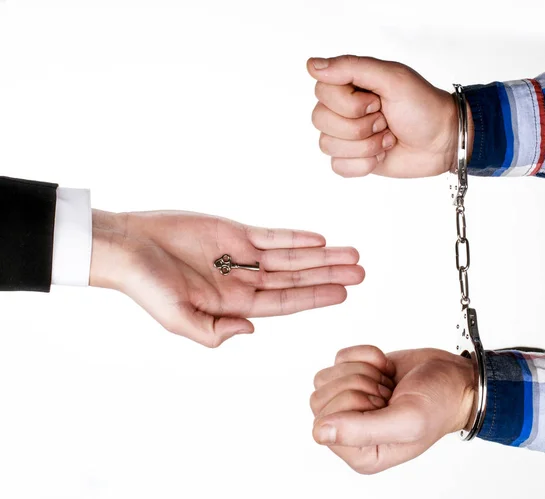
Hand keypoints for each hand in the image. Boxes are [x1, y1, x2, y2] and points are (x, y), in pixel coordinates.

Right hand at [90, 210, 364, 346]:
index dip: (314, 297)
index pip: (285, 302)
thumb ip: (213, 331)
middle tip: (361, 272)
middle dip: (328, 275)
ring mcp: (241, 256)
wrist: (128, 246)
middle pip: (296, 278)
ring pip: (291, 256)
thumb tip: (251, 330)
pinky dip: (295, 237)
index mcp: (234, 305)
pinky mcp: (234, 232)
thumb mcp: (177, 318)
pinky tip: (319, 238)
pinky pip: (272, 236)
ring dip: (321, 255)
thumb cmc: (146, 286)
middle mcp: (244, 282)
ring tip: (351, 254)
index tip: (343, 294)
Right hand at [307, 55, 473, 177]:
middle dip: (359, 126)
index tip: (377, 101)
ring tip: (387, 138)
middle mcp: (342, 109)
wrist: (441, 142)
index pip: (322, 92)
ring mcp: (345, 136)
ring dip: (365, 145)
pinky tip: (381, 155)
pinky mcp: (351, 160)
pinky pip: (338, 166)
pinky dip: (364, 164)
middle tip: (384, 120)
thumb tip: (311, 65)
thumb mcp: (391, 78)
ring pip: (327, 145)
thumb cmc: (422, 106)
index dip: (349, 103)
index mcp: (349, 84)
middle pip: (320, 119)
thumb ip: (351, 67)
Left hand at [310, 346, 475, 473]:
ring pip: (325, 377)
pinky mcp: (352, 376)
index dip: (353, 404)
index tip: (384, 404)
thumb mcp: (407, 421)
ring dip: (361, 370)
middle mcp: (349, 432)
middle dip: (358, 385)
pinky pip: (339, 358)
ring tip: (387, 383)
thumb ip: (362, 431)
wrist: (454, 377)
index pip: (322, 423)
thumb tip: (319, 432)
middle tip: (388, 393)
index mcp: (360, 453)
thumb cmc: (439, 404)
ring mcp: (349, 403)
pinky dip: (365, 355)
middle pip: (319, 399)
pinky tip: (386, 368)